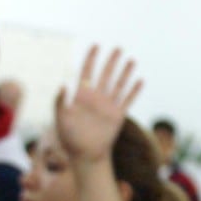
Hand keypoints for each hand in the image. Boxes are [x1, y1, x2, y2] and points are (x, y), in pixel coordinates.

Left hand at [54, 46, 141, 164]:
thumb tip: (63, 85)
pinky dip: (134, 91)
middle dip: (111, 61)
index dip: (91, 58)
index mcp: (81, 94)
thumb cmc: (70, 137)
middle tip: (118, 48)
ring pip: (118, 84)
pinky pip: (127, 100)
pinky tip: (140, 81)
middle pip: (105, 74)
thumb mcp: (60, 118)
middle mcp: (96, 97)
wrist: (85, 154)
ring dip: (125, 72)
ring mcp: (108, 106)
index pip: (86, 71)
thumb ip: (60, 102)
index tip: (95, 46)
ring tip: (131, 60)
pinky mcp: (118, 115)